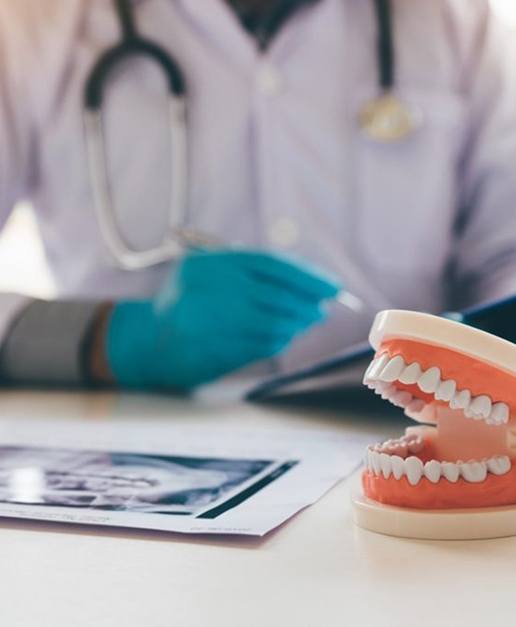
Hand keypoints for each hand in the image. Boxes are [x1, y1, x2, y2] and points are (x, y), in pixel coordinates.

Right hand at [104, 250, 340, 389]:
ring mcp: (211, 323)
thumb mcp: (211, 274)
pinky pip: (261, 345)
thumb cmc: (188, 302)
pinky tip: (285, 335)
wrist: (147, 341)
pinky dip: (281, 340)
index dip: (307, 276)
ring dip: (297, 323)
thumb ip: (252, 275)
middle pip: (277, 295)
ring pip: (273, 323)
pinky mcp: (214, 351)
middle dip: (308, 303)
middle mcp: (210, 290)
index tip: (331, 286)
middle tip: (323, 308)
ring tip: (306, 321)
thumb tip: (311, 288)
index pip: (272, 265)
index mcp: (210, 264)